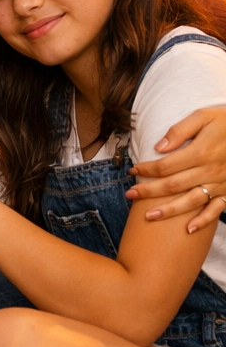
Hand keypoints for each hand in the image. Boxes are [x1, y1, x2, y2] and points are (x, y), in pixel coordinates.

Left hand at [126, 107, 225, 231]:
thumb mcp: (203, 116)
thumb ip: (180, 130)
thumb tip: (159, 147)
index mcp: (201, 152)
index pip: (165, 166)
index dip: (147, 170)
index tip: (133, 171)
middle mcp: (210, 171)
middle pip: (173, 185)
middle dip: (149, 192)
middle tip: (130, 195)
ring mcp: (221, 184)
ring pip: (191, 201)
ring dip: (169, 211)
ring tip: (149, 217)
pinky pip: (216, 209)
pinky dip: (203, 221)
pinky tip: (188, 230)